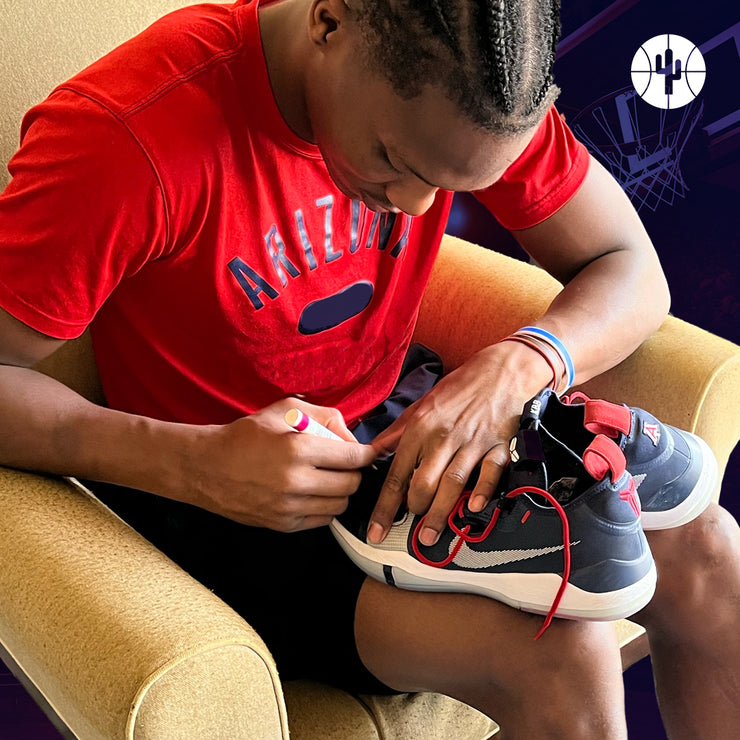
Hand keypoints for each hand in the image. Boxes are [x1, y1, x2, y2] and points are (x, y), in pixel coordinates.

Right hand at [188, 398, 376, 530]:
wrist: (207, 467)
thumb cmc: (246, 435)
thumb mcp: (285, 410)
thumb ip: (325, 417)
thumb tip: (351, 438)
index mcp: (297, 449)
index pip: (352, 458)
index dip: (366, 454)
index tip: (367, 453)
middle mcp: (295, 482)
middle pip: (351, 484)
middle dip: (353, 472)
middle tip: (344, 464)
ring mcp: (288, 507)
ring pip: (339, 505)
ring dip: (340, 491)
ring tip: (326, 477)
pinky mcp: (282, 525)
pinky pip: (322, 520)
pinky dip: (325, 507)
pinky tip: (313, 492)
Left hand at [367, 341, 551, 545]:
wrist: (500, 371)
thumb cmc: (458, 390)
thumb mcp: (420, 406)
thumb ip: (396, 434)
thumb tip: (373, 453)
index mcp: (420, 428)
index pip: (396, 475)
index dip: (384, 507)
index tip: (376, 531)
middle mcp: (443, 437)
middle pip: (423, 483)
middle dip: (414, 511)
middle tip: (411, 526)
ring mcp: (472, 442)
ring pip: (453, 483)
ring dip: (440, 513)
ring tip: (430, 535)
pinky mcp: (498, 445)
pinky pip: (491, 472)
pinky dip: (483, 491)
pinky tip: (475, 507)